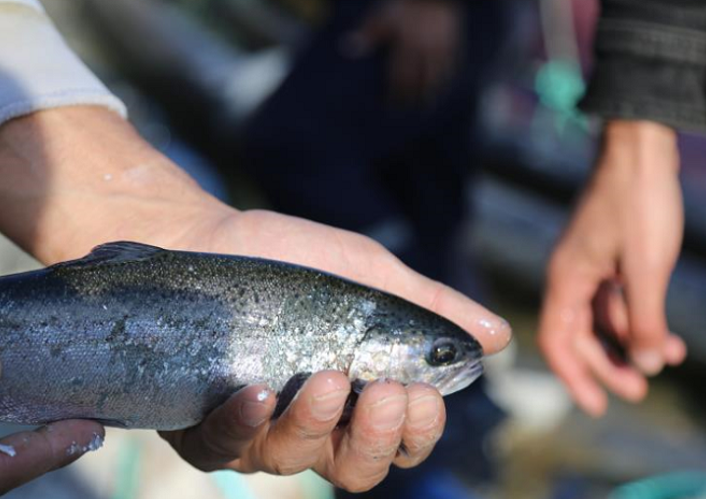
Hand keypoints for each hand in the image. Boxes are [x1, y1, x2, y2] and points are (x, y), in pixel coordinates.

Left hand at [158, 209, 509, 490]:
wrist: (207, 237)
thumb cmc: (292, 260)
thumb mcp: (366, 274)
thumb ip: (425, 306)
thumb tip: (499, 336)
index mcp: (357, 397)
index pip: (399, 441)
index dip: (419, 431)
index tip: (422, 395)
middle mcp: (311, 424)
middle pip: (355, 469)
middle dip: (378, 439)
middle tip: (384, 391)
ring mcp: (257, 430)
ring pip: (293, 462)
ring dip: (315, 426)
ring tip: (326, 379)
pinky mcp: (205, 424)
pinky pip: (222, 448)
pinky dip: (243, 428)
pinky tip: (257, 394)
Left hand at [345, 0, 461, 104]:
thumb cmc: (404, 2)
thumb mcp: (382, 15)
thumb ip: (367, 33)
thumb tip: (347, 47)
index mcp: (406, 43)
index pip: (400, 75)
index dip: (395, 92)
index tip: (390, 106)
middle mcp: (426, 48)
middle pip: (419, 79)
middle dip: (413, 96)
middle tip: (408, 112)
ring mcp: (442, 46)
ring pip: (438, 75)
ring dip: (433, 92)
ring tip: (428, 105)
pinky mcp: (454, 41)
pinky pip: (454, 63)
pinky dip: (449, 77)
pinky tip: (446, 86)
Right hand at [539, 121, 687, 416]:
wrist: (640, 148)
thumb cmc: (638, 202)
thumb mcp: (647, 267)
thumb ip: (644, 319)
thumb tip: (648, 366)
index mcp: (565, 279)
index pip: (556, 340)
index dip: (573, 376)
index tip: (597, 405)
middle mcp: (570, 276)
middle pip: (579, 335)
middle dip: (609, 365)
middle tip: (641, 391)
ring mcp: (589, 266)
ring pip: (601, 319)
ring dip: (630, 342)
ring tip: (668, 361)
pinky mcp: (607, 256)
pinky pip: (616, 299)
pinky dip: (638, 318)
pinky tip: (668, 332)